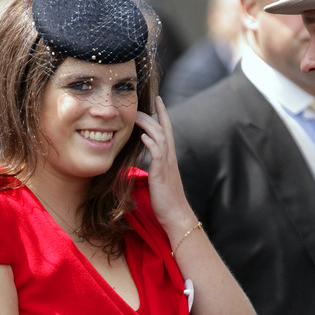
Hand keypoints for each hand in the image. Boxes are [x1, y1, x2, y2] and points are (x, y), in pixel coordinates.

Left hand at [134, 96, 194, 234]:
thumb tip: (147, 159)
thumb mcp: (160, 177)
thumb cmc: (166, 199)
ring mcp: (167, 165)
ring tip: (138, 117)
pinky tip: (143, 137)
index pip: (167, 130)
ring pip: (161, 138)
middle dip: (155, 114)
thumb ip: (155, 165)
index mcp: (169, 157)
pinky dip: (151, 144)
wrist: (176, 214)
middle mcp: (170, 157)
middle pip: (164, 129)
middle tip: (144, 103)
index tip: (157, 100)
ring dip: (150, 126)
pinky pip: (158, 155)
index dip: (163, 114)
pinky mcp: (162, 174)